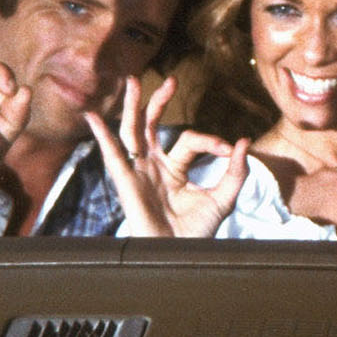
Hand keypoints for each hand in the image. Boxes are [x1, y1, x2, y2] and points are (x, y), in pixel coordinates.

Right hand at [86, 75, 249, 236]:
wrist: (181, 256)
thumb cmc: (198, 232)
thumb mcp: (223, 198)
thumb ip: (235, 171)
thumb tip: (244, 142)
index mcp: (175, 168)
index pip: (190, 140)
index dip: (210, 141)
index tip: (229, 149)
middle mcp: (154, 166)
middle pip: (152, 126)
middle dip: (159, 102)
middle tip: (171, 80)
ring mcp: (139, 172)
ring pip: (132, 132)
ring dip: (132, 107)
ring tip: (133, 81)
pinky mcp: (127, 183)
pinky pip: (112, 156)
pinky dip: (101, 135)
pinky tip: (92, 116)